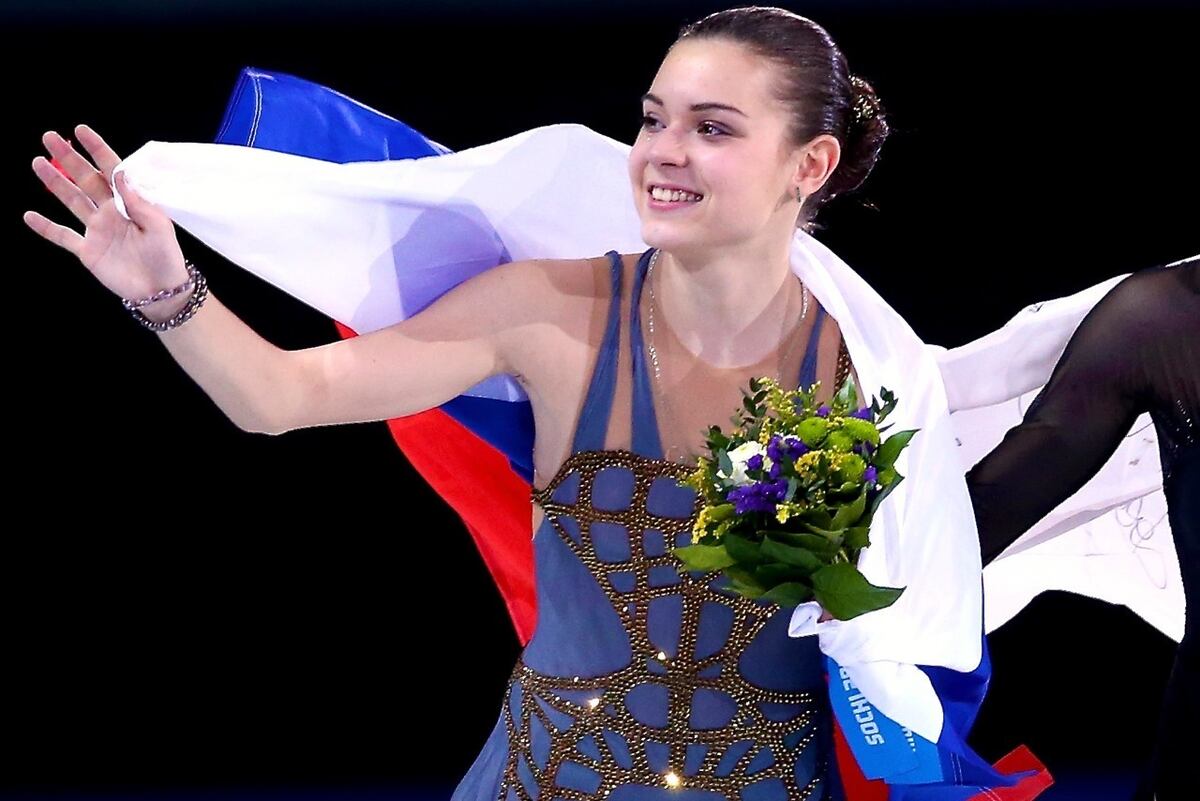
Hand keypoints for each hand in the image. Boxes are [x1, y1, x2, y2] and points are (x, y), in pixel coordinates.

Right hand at [23, 124, 188, 300]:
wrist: (160, 291)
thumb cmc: (166, 256)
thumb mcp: (159, 226)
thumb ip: (138, 201)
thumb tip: (120, 172)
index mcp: (130, 203)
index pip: (111, 170)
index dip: (97, 150)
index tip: (81, 130)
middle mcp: (110, 212)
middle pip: (85, 180)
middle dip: (68, 158)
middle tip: (50, 137)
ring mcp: (97, 230)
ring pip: (71, 201)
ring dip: (54, 183)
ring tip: (37, 162)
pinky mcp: (87, 251)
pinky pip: (63, 236)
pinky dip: (46, 227)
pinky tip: (29, 215)